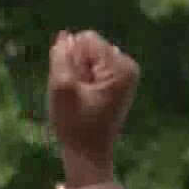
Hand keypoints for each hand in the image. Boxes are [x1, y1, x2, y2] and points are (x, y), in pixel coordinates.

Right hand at [47, 30, 139, 177]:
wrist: (89, 154)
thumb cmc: (75, 125)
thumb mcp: (61, 88)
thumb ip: (60, 57)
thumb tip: (64, 35)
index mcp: (121, 67)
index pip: (86, 40)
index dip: (71, 59)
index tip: (75, 86)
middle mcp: (128, 66)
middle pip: (90, 47)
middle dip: (75, 66)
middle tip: (77, 96)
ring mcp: (125, 74)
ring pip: (89, 57)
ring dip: (77, 74)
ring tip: (81, 99)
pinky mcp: (119, 82)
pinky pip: (93, 67)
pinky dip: (83, 80)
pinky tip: (84, 99)